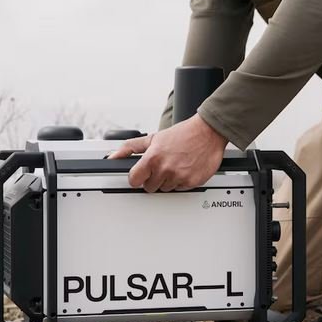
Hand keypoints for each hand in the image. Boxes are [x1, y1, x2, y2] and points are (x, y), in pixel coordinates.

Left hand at [108, 115, 227, 191]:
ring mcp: (179, 177)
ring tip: (175, 165)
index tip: (141, 174)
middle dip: (154, 179)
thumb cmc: (182, 134)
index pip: (134, 180)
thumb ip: (130, 148)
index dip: (137, 177)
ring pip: (165, 189)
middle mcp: (165, 169)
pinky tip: (185, 169)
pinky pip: (180, 189)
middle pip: (150, 187)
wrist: (207, 132)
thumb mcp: (153, 138)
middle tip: (163, 166)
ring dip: (168, 181)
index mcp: (152, 158)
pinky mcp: (191, 182)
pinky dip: (182, 182)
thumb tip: (113, 156)